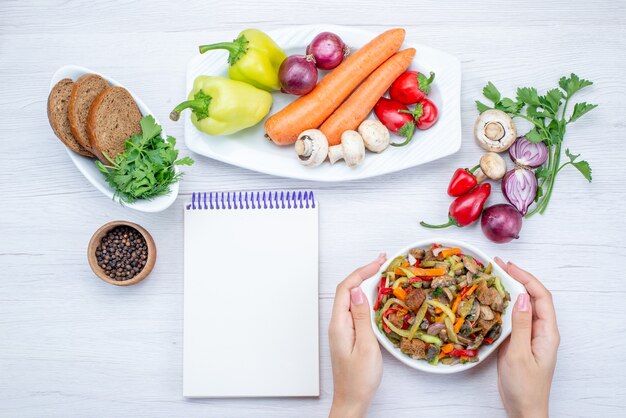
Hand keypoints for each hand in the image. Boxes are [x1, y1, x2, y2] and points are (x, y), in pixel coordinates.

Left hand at [329, 254, 386, 417]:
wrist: (352, 400)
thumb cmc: (359, 379)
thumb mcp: (366, 346)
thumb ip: (362, 317)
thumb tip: (357, 291)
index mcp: (339, 324)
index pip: (346, 289)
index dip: (361, 272)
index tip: (378, 263)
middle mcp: (337, 323)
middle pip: (346, 289)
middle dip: (362, 272)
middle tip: (381, 261)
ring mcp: (341, 328)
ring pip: (349, 297)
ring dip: (363, 282)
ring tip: (379, 271)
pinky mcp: (346, 334)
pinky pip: (353, 308)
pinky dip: (363, 296)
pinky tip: (373, 294)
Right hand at [494, 259, 559, 417]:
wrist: (523, 410)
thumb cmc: (525, 387)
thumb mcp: (520, 354)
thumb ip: (522, 325)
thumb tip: (522, 297)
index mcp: (547, 332)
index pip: (541, 297)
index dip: (526, 278)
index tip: (508, 266)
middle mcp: (540, 331)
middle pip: (532, 297)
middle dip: (517, 279)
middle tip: (497, 266)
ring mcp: (529, 336)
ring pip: (521, 306)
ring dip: (508, 290)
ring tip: (491, 278)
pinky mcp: (517, 342)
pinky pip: (512, 318)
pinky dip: (501, 306)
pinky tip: (489, 301)